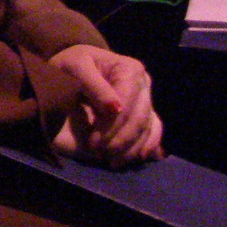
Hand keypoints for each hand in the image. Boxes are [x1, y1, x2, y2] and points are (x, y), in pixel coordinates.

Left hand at [47, 44, 161, 165]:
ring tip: (113, 162)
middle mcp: (144, 83)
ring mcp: (147, 98)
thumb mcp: (76, 67)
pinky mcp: (146, 111)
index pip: (126, 104)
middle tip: (101, 155)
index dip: (112, 126)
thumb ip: (95, 86)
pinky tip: (137, 158)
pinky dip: (146, 146)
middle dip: (120, 140)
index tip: (94, 144)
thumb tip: (116, 109)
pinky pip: (153, 132)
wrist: (75, 65)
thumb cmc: (72, 64)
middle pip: (139, 118)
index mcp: (130, 69)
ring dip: (132, 149)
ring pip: (147, 128)